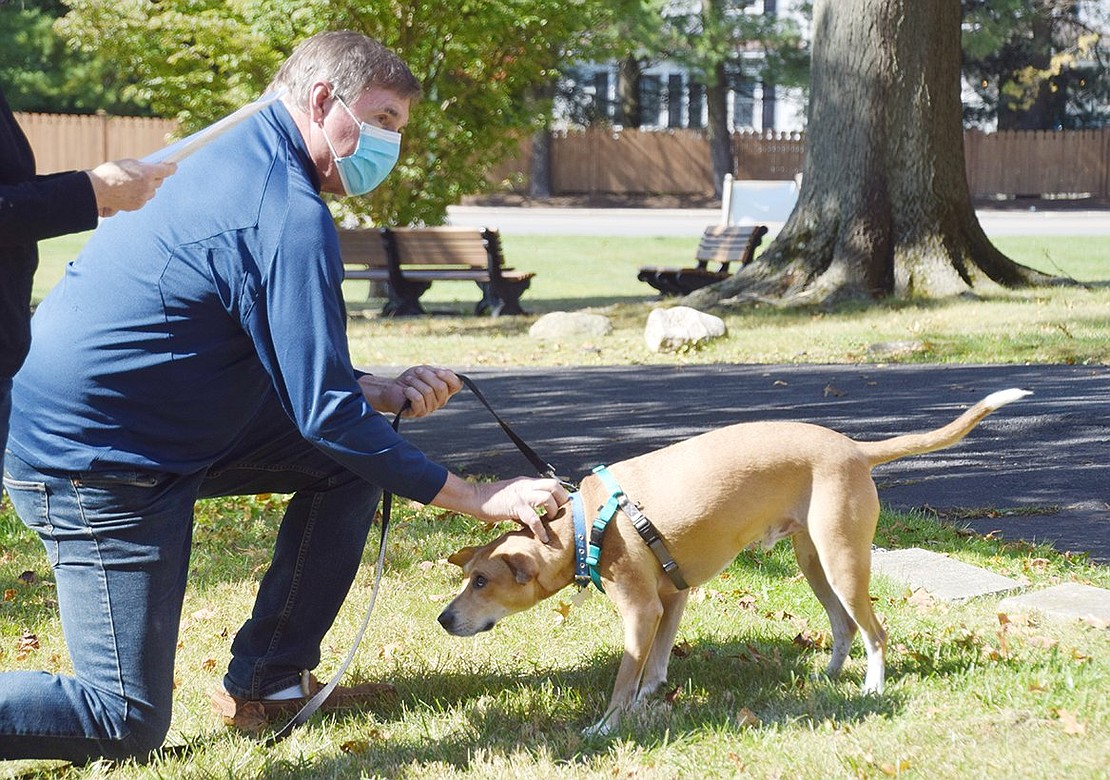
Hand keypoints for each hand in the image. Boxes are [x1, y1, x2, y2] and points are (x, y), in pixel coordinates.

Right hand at [87, 159, 175, 216]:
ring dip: (147, 187)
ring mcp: (143, 198)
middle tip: (149, 174)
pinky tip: (129, 191)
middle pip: (159, 182)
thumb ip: (142, 167)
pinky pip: (144, 199)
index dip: (171, 168)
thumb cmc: (110, 173)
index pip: (166, 170)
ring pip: (152, 191)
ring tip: (134, 183)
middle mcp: (148, 187)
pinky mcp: (138, 206)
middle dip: (156, 178)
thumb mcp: (128, 163)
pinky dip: (140, 195)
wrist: (97, 190)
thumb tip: (152, 169)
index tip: (174, 166)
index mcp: (147, 173)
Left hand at [358, 366, 461, 417]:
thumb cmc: (411, 379)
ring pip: (428, 392)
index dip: (449, 378)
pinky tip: (406, 391)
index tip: (438, 371)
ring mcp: (430, 408)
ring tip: (408, 381)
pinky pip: (418, 399)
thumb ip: (438, 373)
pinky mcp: (418, 412)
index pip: (457, 385)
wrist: (392, 388)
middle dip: (426, 376)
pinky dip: (410, 391)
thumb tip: (449, 373)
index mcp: (445, 390)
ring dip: (415, 382)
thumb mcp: (426, 371)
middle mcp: (440, 401)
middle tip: (416, 372)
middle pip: (441, 387)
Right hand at [432, 474, 569, 542]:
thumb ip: (525, 501)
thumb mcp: (513, 495)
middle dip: (561, 500)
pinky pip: (533, 517)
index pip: (552, 483)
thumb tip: (535, 515)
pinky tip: (543, 537)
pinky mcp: (515, 506)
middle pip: (554, 486)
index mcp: (527, 482)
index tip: (563, 507)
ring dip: (552, 511)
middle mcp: (527, 485)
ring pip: (547, 498)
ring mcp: (521, 495)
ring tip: (550, 521)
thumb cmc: (492, 500)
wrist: (474, 497)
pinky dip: (540, 529)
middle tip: (560, 514)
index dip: (561, 494)